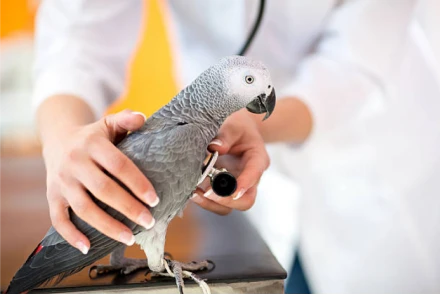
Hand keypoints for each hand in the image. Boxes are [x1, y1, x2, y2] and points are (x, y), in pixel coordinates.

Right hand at [42, 110, 158, 253]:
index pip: (119, 166)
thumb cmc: (93, 136)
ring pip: (84, 208)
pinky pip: (58, 219)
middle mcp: (75, 163)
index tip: (155, 200)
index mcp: (92, 144)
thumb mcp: (108, 124)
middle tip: (149, 221)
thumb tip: (143, 118)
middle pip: (104, 190)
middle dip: (128, 208)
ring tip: (130, 237)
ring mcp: (62, 181)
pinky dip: (71, 235)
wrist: (58, 140)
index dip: (138, 183)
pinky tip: (88, 247)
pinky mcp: (52, 196)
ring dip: (107, 226)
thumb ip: (125, 120)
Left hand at [190, 110, 269, 214]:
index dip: (245, 184)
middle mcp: (249, 178)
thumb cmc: (237, 125)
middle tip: (206, 191)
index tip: (232, 190)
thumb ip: (225, 134)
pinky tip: (191, 190)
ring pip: (229, 206)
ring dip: (211, 203)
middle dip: (226, 200)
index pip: (255, 174)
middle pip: (245, 200)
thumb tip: (215, 148)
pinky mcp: (221, 189)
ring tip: (194, 193)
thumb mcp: (234, 124)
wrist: (235, 129)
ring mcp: (235, 186)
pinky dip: (203, 200)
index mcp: (257, 159)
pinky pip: (215, 202)